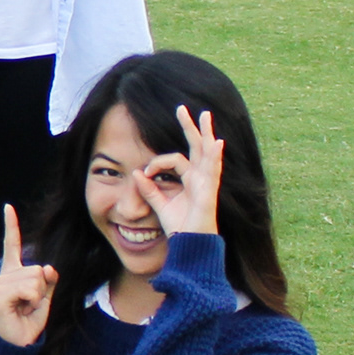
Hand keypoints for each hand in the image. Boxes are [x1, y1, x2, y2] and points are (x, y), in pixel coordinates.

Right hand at [0, 205, 58, 348]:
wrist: (19, 343)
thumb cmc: (30, 321)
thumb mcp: (46, 298)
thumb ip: (49, 281)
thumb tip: (48, 267)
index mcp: (13, 273)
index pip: (12, 245)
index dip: (11, 226)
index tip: (8, 207)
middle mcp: (4, 276)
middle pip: (37, 268)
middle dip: (43, 288)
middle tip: (30, 304)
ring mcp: (0, 285)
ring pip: (34, 278)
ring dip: (37, 296)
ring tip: (25, 308)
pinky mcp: (0, 296)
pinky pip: (27, 289)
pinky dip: (31, 301)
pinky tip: (20, 309)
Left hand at [144, 105, 224, 237]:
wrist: (190, 246)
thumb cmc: (180, 228)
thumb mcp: (161, 205)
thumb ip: (150, 190)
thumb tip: (136, 173)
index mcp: (190, 180)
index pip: (176, 159)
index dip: (158, 162)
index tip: (145, 172)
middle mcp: (200, 178)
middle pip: (197, 147)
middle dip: (191, 127)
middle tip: (182, 108)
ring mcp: (207, 183)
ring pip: (207, 153)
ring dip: (205, 133)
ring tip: (205, 115)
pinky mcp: (208, 192)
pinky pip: (212, 171)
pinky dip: (214, 156)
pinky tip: (217, 142)